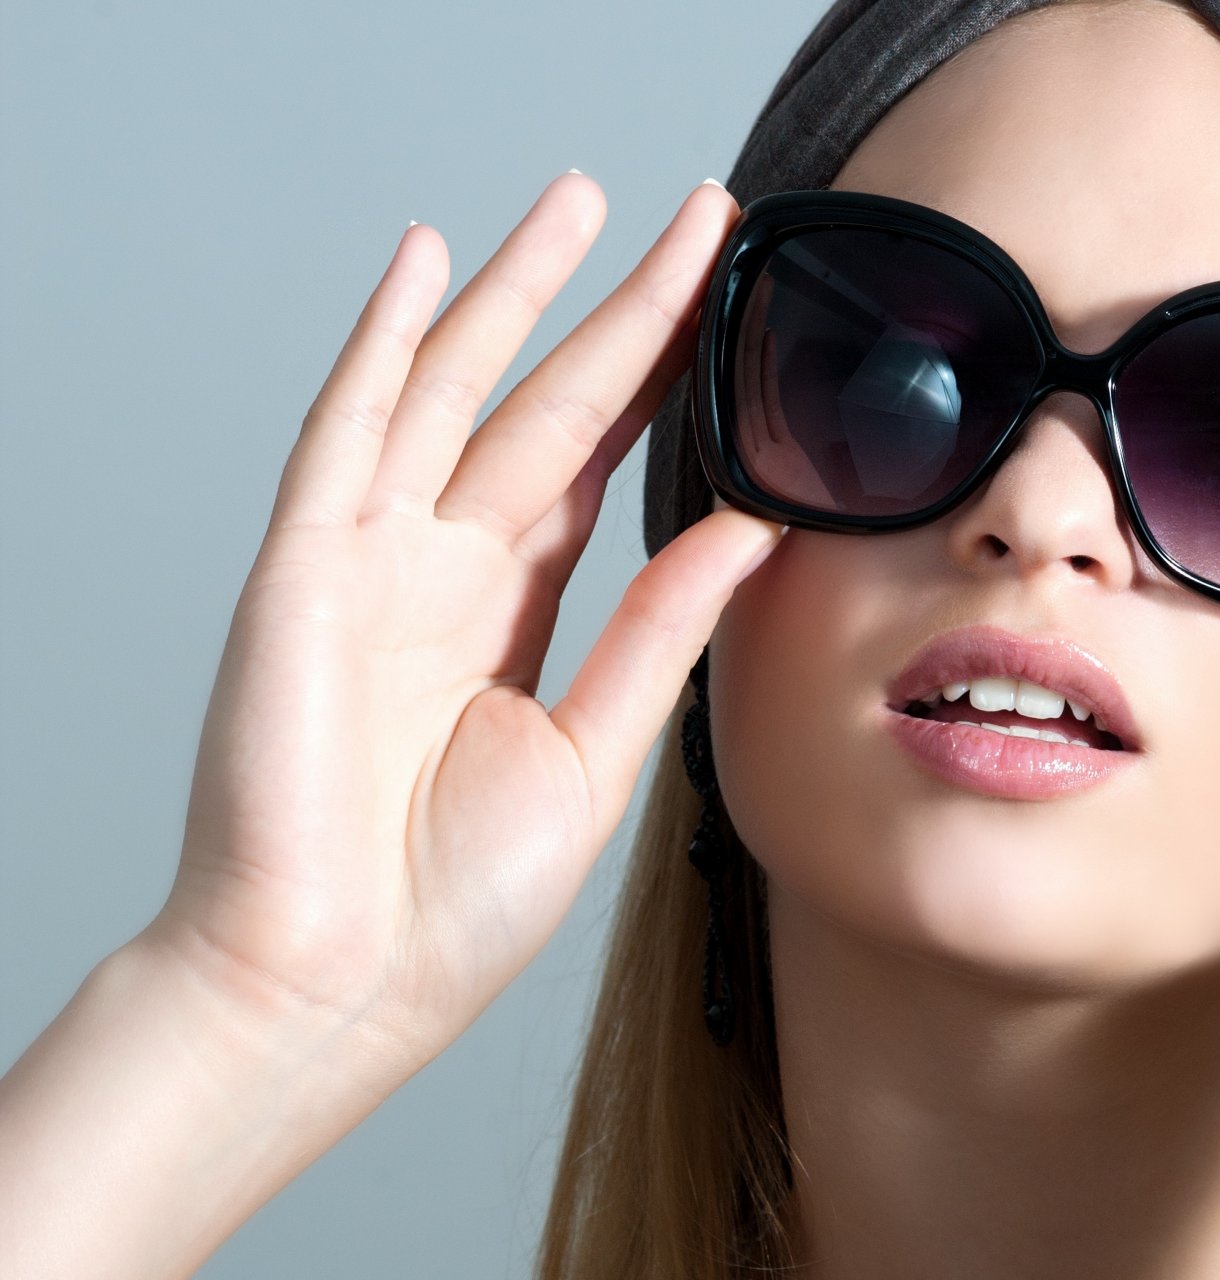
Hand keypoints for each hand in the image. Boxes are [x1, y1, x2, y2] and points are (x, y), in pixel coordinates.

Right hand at [144, 173, 782, 1072]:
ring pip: (454, 389)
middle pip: (548, 404)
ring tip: (582, 202)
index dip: (666, 379)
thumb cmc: (449, 901)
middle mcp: (444, 567)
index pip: (601, 462)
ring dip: (516, 292)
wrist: (339, 986)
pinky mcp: (307, 569)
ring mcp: (372, 558)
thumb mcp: (593, 749)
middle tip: (698, 215)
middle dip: (624, 308)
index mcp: (511, 610)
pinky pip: (347, 431)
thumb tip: (753, 527)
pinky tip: (425, 265)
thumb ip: (662, 627)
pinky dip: (382, 344)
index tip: (731, 305)